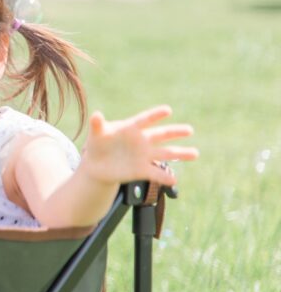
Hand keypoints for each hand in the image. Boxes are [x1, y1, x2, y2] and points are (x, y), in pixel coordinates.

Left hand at [80, 105, 197, 186]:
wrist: (97, 164)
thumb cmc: (98, 144)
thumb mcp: (95, 134)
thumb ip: (97, 125)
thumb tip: (96, 115)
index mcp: (130, 128)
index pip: (144, 120)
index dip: (155, 115)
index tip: (168, 110)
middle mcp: (141, 141)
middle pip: (161, 135)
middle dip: (175, 132)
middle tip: (189, 130)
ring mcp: (144, 156)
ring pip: (165, 153)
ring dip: (180, 153)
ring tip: (195, 153)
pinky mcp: (142, 170)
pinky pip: (155, 173)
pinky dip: (164, 177)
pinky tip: (174, 180)